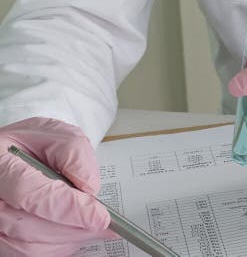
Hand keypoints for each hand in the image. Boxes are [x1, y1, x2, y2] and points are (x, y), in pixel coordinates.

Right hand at [0, 117, 112, 255]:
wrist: (10, 156)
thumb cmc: (30, 146)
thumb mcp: (54, 135)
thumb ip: (73, 153)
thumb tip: (88, 188)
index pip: (30, 194)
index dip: (68, 208)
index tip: (98, 216)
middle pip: (28, 227)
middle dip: (73, 228)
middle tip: (103, 224)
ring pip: (27, 247)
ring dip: (67, 240)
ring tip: (91, 226)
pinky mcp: (0, 238)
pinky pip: (26, 254)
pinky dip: (56, 247)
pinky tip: (72, 231)